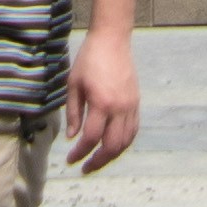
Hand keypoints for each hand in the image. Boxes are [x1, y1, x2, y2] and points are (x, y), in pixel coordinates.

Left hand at [67, 29, 141, 169]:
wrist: (112, 38)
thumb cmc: (89, 59)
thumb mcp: (74, 84)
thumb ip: (74, 112)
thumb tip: (72, 137)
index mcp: (101, 103)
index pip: (91, 138)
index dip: (80, 153)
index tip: (70, 159)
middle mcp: (119, 108)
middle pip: (111, 146)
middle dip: (97, 162)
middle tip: (85, 167)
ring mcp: (130, 106)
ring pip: (125, 141)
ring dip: (111, 155)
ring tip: (98, 159)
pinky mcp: (136, 102)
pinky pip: (133, 130)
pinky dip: (124, 142)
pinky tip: (113, 145)